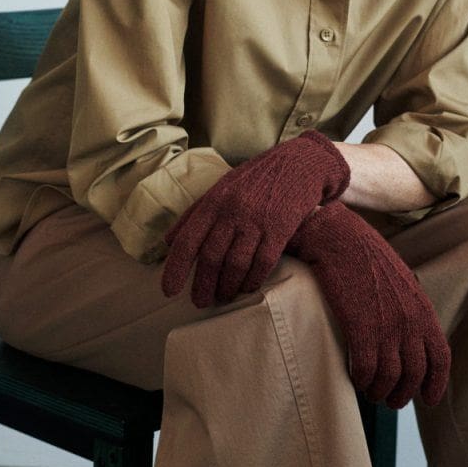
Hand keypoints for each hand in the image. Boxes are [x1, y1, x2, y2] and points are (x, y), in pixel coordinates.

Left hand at [161, 130, 349, 307]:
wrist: (299, 163)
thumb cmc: (256, 177)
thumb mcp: (222, 187)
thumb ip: (195, 213)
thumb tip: (169, 241)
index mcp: (214, 201)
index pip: (188, 240)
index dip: (175, 269)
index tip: (168, 291)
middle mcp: (232, 211)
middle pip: (211, 258)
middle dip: (203, 286)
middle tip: (200, 302)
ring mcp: (257, 220)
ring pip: (236, 264)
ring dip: (228, 287)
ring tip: (224, 297)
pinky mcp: (280, 228)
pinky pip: (263, 263)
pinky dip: (253, 280)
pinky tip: (248, 287)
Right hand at [286, 200, 449, 409]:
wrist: (338, 237)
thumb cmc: (364, 256)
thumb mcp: (399, 281)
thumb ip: (409, 310)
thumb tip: (410, 338)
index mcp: (422, 308)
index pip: (440, 357)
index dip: (436, 384)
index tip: (427, 399)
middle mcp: (409, 320)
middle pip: (414, 375)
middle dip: (402, 394)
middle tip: (389, 400)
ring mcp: (386, 325)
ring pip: (389, 379)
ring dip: (378, 391)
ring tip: (369, 391)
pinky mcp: (360, 327)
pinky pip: (365, 370)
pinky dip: (360, 380)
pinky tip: (354, 377)